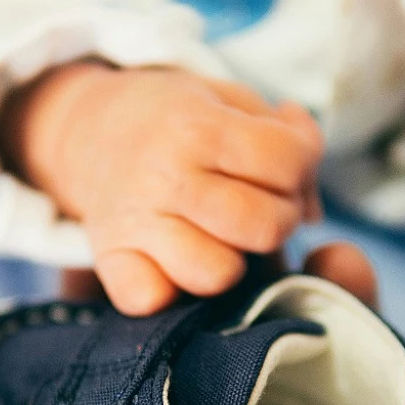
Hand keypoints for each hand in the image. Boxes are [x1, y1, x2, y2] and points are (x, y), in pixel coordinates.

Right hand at [0, 62, 321, 315]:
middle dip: (277, 219)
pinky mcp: (111, 258)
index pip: (288, 161)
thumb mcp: (234, 103)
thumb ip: (290, 143)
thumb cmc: (179, 121)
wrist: (92, 131)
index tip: (280, 167)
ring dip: (230, 262)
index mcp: (198, 125)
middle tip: (256, 207)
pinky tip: (175, 265)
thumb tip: (312, 210)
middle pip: (263, 225)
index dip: (301, 165)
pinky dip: (169, 292)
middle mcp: (164, 176)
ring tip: (218, 240)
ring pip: (216, 274)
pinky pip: (149, 301)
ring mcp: (134, 223)